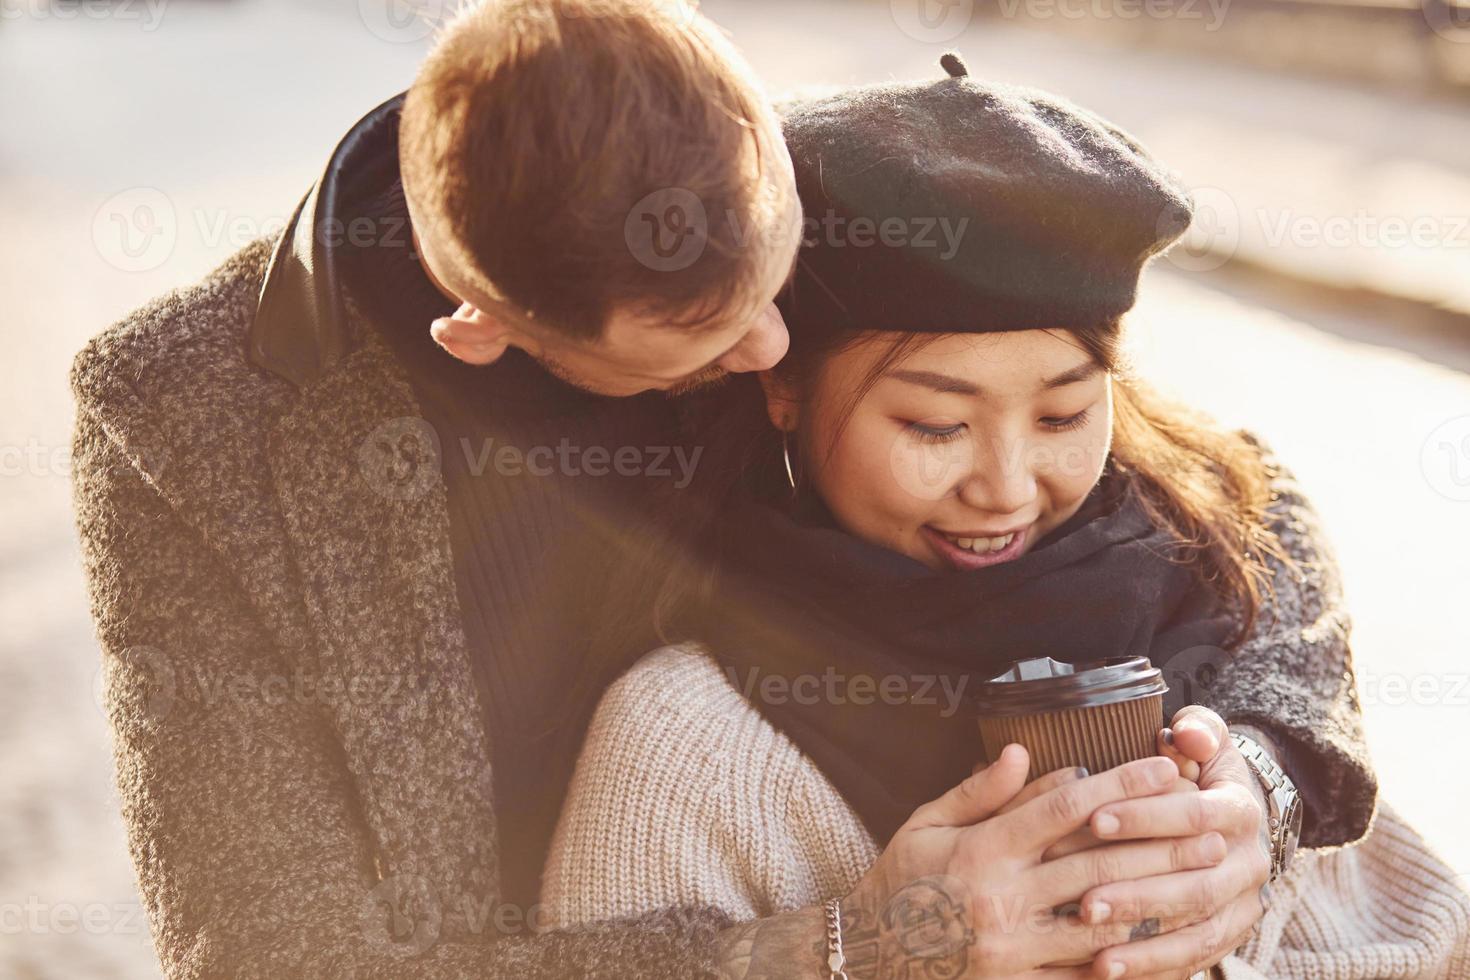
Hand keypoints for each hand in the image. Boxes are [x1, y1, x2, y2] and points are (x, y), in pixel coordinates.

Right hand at [835, 745, 1228, 977]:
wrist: (866, 955)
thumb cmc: (898, 880)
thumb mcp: (925, 822)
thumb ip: (979, 791)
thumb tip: (1026, 750)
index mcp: (982, 849)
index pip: (1064, 808)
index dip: (1120, 785)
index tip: (1163, 768)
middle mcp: (1002, 897)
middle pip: (1099, 864)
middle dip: (1162, 844)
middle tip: (1212, 826)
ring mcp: (1012, 949)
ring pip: (1103, 924)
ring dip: (1159, 903)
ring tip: (1204, 886)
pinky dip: (1127, 965)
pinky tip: (1165, 950)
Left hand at [1073, 707, 1273, 979]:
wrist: (1241, 817)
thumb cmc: (1203, 772)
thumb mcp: (1207, 740)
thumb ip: (1197, 730)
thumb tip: (1184, 733)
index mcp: (1241, 810)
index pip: (1197, 815)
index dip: (1147, 816)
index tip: (1094, 819)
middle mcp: (1251, 863)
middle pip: (1198, 886)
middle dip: (1139, 893)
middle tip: (1083, 901)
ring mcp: (1245, 905)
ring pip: (1200, 932)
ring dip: (1148, 948)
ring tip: (1097, 956)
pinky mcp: (1231, 935)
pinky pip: (1196, 960)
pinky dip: (1158, 970)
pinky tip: (1111, 975)